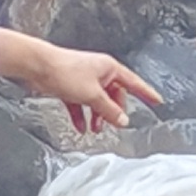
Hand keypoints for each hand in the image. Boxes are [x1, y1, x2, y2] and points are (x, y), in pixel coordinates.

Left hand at [0, 31, 159, 133]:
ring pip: (97, 101)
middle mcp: (99, 72)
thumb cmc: (64, 71)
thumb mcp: (92, 95)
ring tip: (95, 129)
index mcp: (109, 68)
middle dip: (113, 112)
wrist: (38, 66)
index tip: (157, 101)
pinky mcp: (70, 86)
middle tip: (114, 124)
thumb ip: (109, 110)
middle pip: (114, 96)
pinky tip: (80, 126)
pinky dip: (82, 115)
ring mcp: (84, 80)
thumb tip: (122, 120)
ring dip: (97, 116)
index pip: (134, 83)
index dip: (146, 93)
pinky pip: (81, 104)